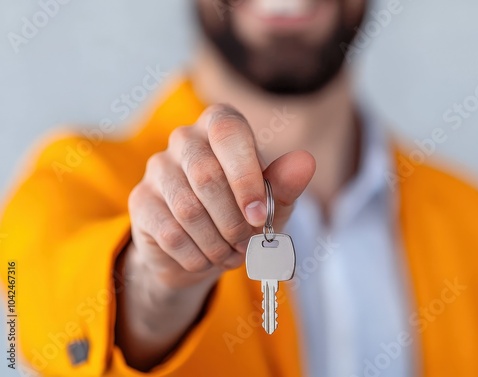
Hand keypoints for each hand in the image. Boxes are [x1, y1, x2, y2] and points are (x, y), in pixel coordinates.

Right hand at [128, 104, 315, 289]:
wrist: (201, 249)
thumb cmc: (242, 216)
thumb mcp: (272, 204)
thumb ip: (286, 184)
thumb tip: (305, 163)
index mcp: (221, 126)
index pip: (229, 132)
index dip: (245, 176)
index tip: (259, 215)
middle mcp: (185, 139)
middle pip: (206, 175)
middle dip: (234, 221)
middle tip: (246, 243)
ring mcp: (158, 168)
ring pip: (188, 209)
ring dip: (217, 243)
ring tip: (229, 253)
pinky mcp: (141, 200)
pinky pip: (170, 233)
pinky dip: (196, 256)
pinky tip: (206, 258)